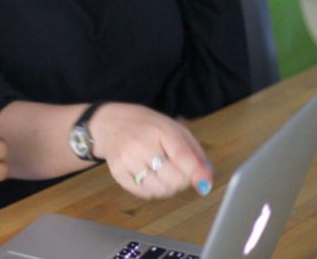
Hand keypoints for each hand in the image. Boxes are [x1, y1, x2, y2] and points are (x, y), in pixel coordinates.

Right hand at [91, 103, 212, 198]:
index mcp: (159, 130)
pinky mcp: (118, 173)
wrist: (110, 124)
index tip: (204, 183)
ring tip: (163, 174)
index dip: (196, 173)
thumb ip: (194, 153)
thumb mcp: (174, 129)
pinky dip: (152, 190)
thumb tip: (206, 180)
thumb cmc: (146, 127)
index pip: (182, 157)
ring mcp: (127, 160)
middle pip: (173, 178)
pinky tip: (151, 177)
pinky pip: (143, 193)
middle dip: (182, 180)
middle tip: (179, 172)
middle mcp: (141, 145)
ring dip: (168, 187)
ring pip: (159, 190)